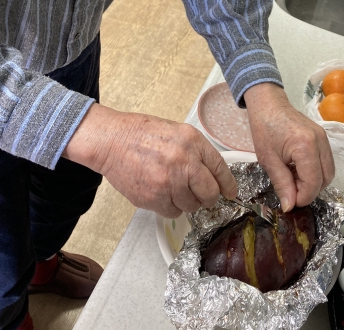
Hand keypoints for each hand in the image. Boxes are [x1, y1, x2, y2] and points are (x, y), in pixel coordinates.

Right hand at [63, 104, 237, 217]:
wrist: (112, 141)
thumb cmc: (142, 134)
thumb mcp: (177, 132)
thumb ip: (196, 151)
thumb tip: (213, 174)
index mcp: (192, 142)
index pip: (219, 168)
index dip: (228, 184)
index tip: (231, 192)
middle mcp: (184, 162)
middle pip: (209, 193)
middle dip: (208, 197)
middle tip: (202, 195)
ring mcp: (168, 182)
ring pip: (191, 206)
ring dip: (186, 201)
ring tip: (172, 187)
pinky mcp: (153, 198)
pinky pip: (172, 212)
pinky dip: (170, 206)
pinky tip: (160, 192)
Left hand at [244, 83, 334, 211]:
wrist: (268, 104)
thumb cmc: (264, 129)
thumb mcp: (269, 160)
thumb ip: (282, 184)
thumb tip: (290, 207)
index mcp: (306, 146)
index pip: (313, 183)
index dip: (303, 197)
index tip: (289, 200)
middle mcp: (320, 142)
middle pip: (326, 179)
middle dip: (310, 190)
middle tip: (290, 190)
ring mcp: (324, 138)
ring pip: (329, 172)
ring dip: (314, 181)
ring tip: (293, 178)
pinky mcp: (323, 137)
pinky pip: (326, 161)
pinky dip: (315, 170)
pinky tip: (298, 169)